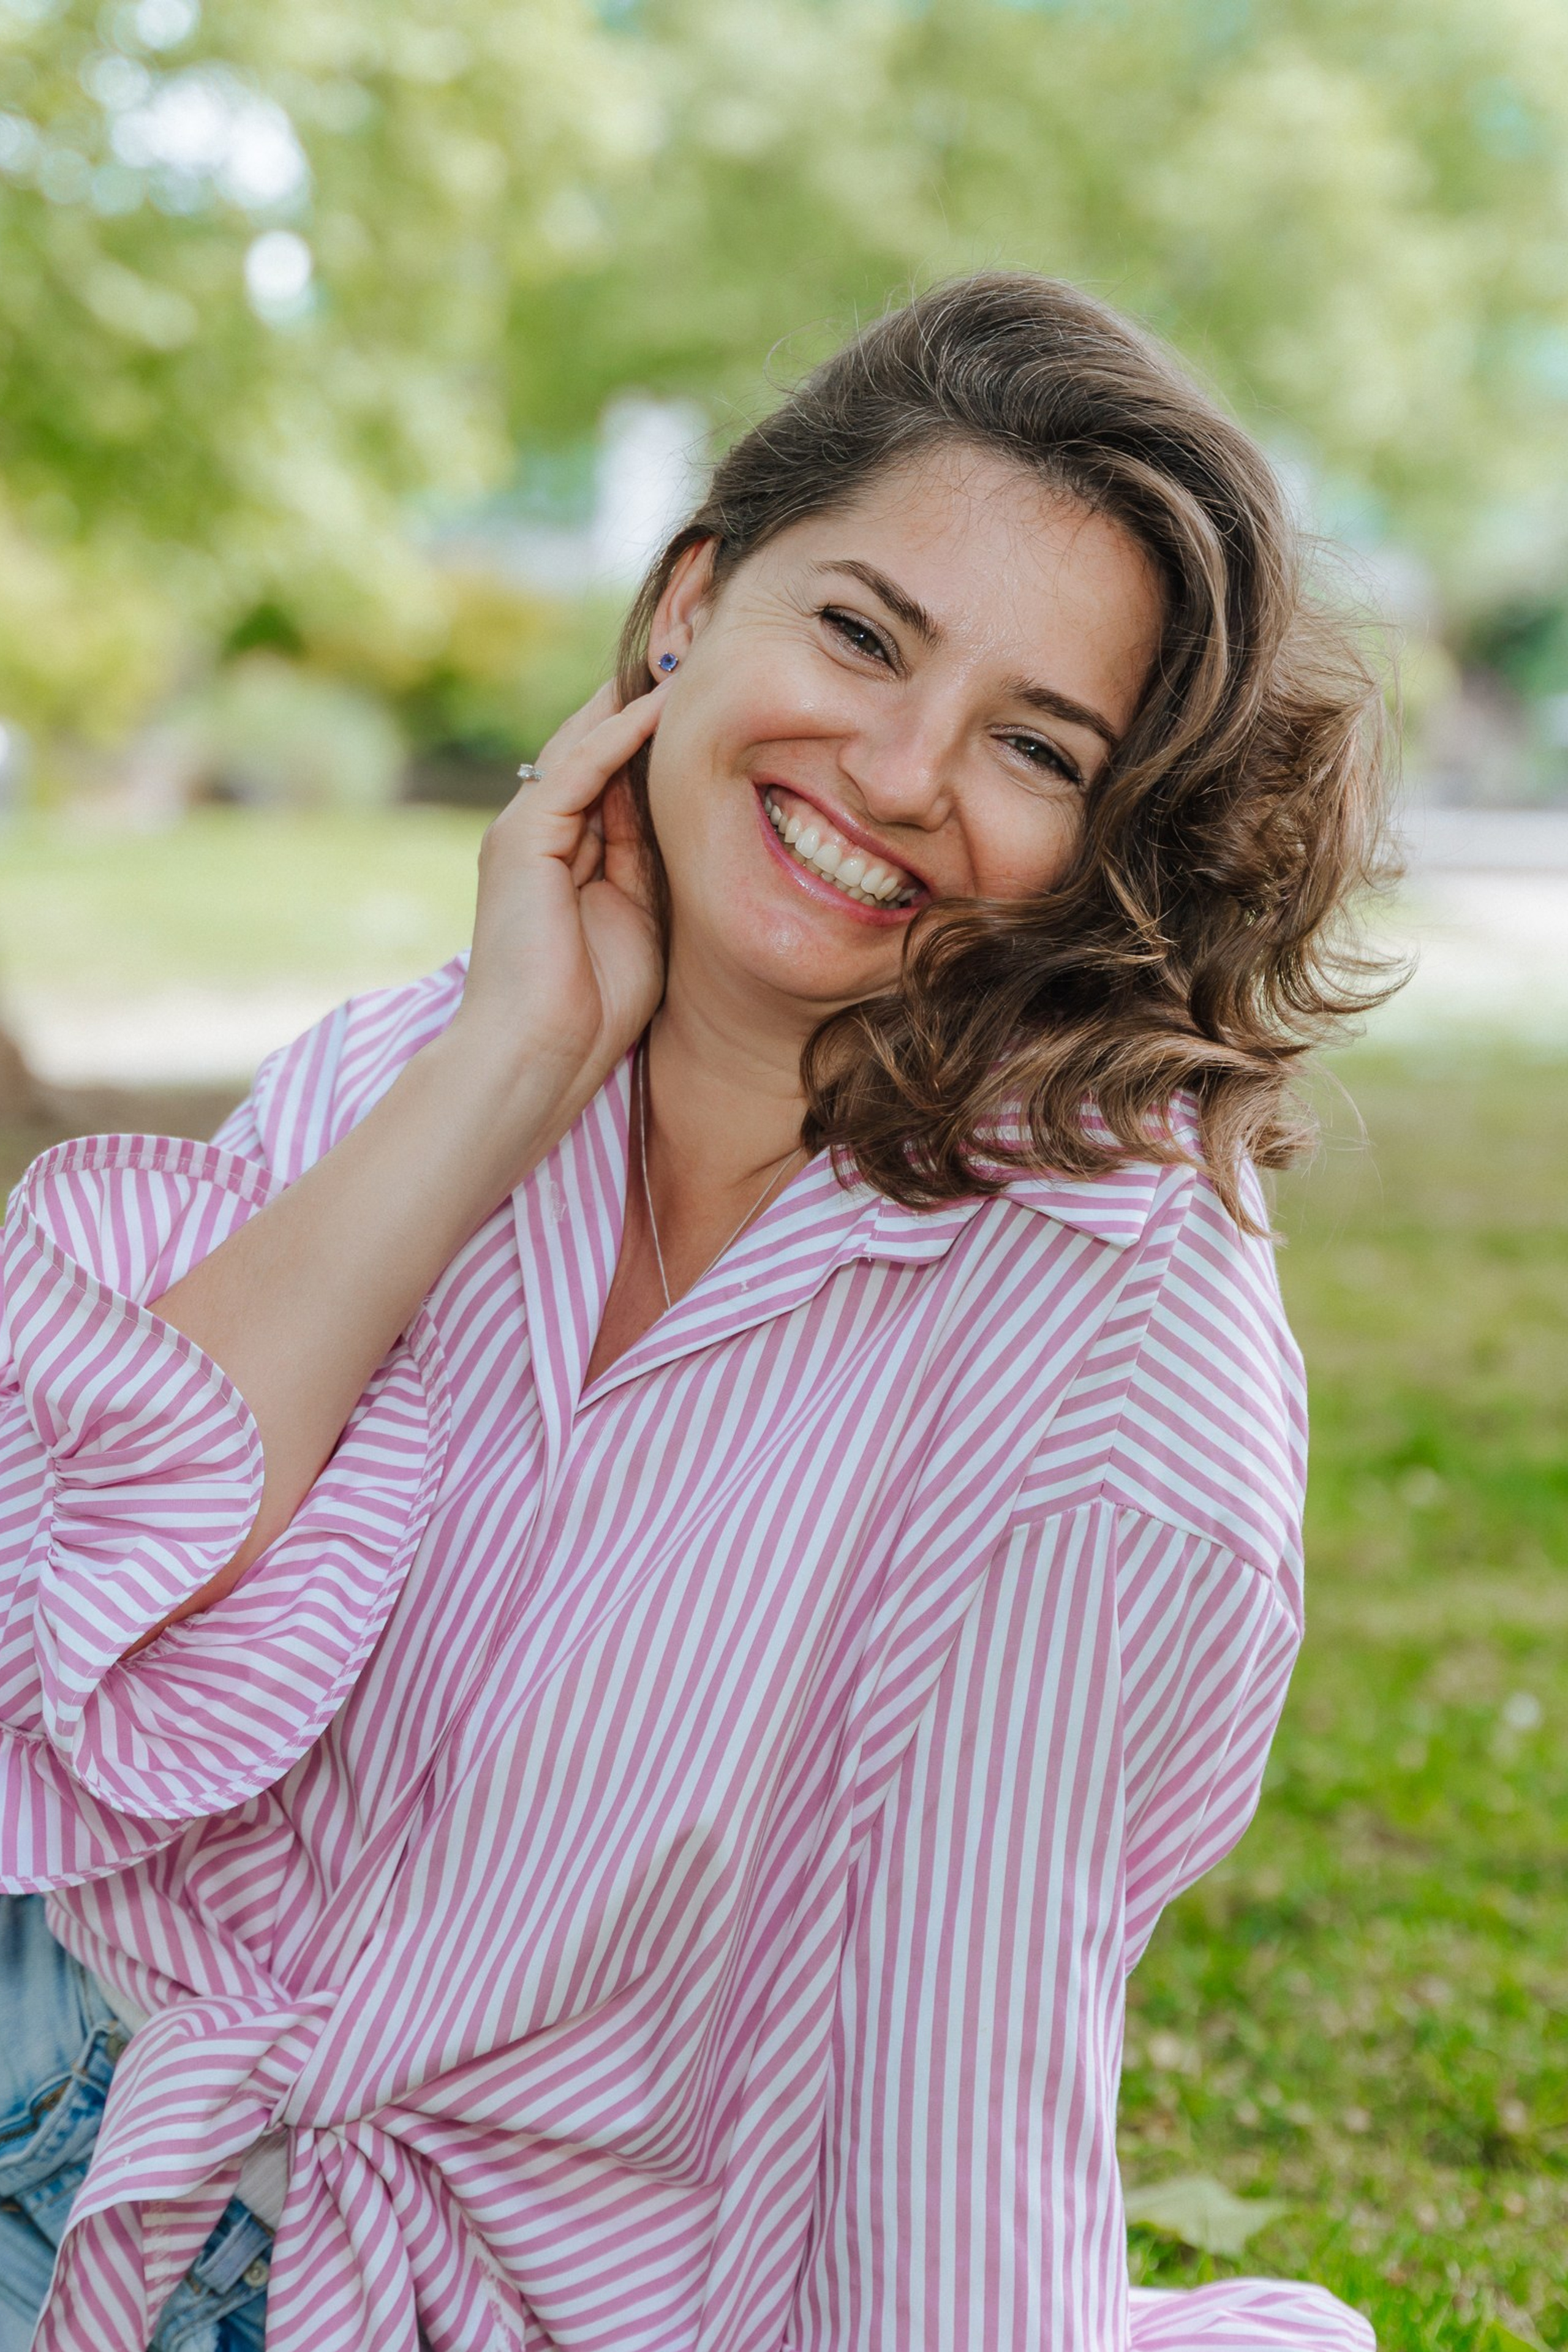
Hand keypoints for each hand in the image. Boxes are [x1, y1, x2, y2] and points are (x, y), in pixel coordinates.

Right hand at [451, 678, 668, 1111]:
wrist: (537, 1054)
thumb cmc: (593, 1010)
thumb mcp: (642, 920)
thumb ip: (651, 866)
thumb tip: (684, 819)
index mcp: (566, 857)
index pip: (614, 777)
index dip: (656, 737)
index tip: (706, 697)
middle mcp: (540, 834)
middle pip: (596, 748)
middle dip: (643, 701)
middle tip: (694, 647)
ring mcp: (525, 833)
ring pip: (584, 746)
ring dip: (634, 701)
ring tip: (683, 655)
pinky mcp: (521, 839)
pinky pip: (578, 771)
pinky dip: (618, 736)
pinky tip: (660, 706)